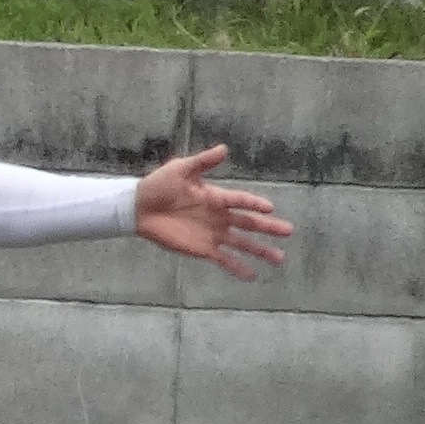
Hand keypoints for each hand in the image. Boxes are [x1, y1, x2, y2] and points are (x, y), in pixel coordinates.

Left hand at [134, 145, 291, 279]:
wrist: (137, 208)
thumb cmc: (158, 185)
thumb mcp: (180, 170)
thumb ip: (203, 162)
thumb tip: (224, 148)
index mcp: (215, 197)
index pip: (240, 200)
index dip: (253, 203)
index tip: (269, 208)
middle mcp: (219, 216)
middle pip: (248, 223)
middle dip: (268, 227)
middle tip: (288, 231)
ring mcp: (212, 233)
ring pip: (242, 243)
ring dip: (260, 250)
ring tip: (279, 259)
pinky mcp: (202, 248)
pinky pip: (224, 259)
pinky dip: (238, 267)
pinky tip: (253, 275)